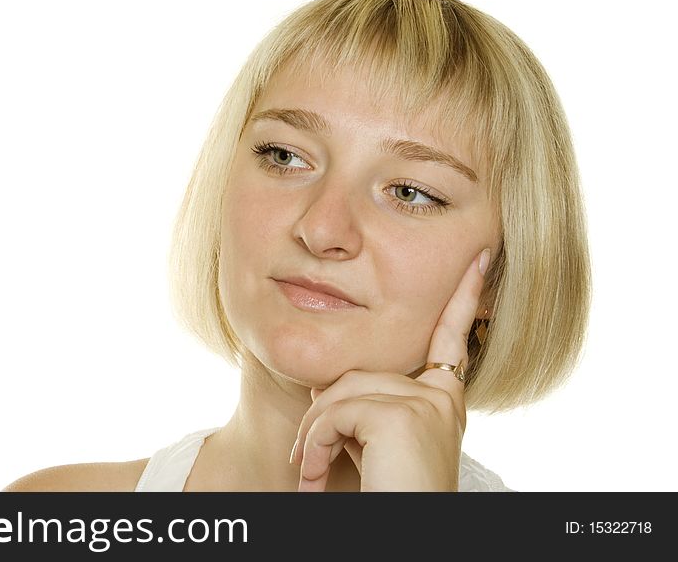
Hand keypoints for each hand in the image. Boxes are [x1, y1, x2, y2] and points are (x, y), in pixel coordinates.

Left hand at [291, 247, 490, 490]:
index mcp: (442, 402)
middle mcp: (441, 398)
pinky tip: (316, 478)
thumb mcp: (372, 446)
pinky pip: (334, 411)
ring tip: (310, 477)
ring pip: (340, 391)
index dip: (465, 296)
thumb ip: (362, 406)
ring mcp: (426, 404)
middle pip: (358, 373)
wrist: (404, 534)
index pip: (451, 339)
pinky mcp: (403, 414)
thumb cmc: (386, 497)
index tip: (481, 257)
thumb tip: (322, 385)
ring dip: (313, 437)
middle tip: (309, 463)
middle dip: (324, 416)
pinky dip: (314, 445)